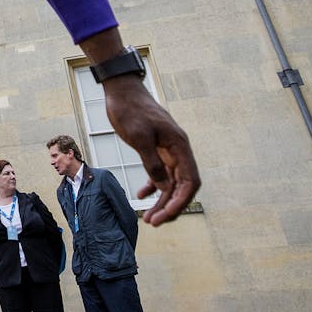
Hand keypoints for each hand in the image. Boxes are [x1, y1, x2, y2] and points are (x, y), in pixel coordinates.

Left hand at [101, 76, 200, 224]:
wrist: (121, 90)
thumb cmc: (129, 109)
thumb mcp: (138, 137)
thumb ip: (152, 163)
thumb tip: (165, 188)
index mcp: (179, 145)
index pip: (190, 181)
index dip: (181, 202)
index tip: (165, 216)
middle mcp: (178, 149)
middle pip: (182, 185)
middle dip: (170, 206)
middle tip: (153, 222)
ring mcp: (167, 149)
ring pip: (171, 181)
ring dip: (162, 200)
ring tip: (148, 217)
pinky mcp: (156, 147)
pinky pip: (160, 172)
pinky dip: (153, 185)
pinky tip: (141, 195)